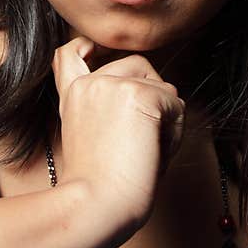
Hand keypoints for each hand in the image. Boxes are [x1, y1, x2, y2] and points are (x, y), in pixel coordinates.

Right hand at [51, 36, 185, 233]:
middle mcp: (90, 83)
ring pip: (162, 87)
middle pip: (137, 66)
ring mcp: (113, 84)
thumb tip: (143, 87)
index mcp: (74, 95)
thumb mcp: (87, 135)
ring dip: (165, 117)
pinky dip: (174, 132)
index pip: (70, 54)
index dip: (83, 46)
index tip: (90, 48)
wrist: (96, 201)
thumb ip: (100, 107)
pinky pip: (176, 105)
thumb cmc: (97, 184)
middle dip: (151, 95)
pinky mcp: (139, 94)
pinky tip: (155, 152)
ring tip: (147, 149)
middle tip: (142, 138)